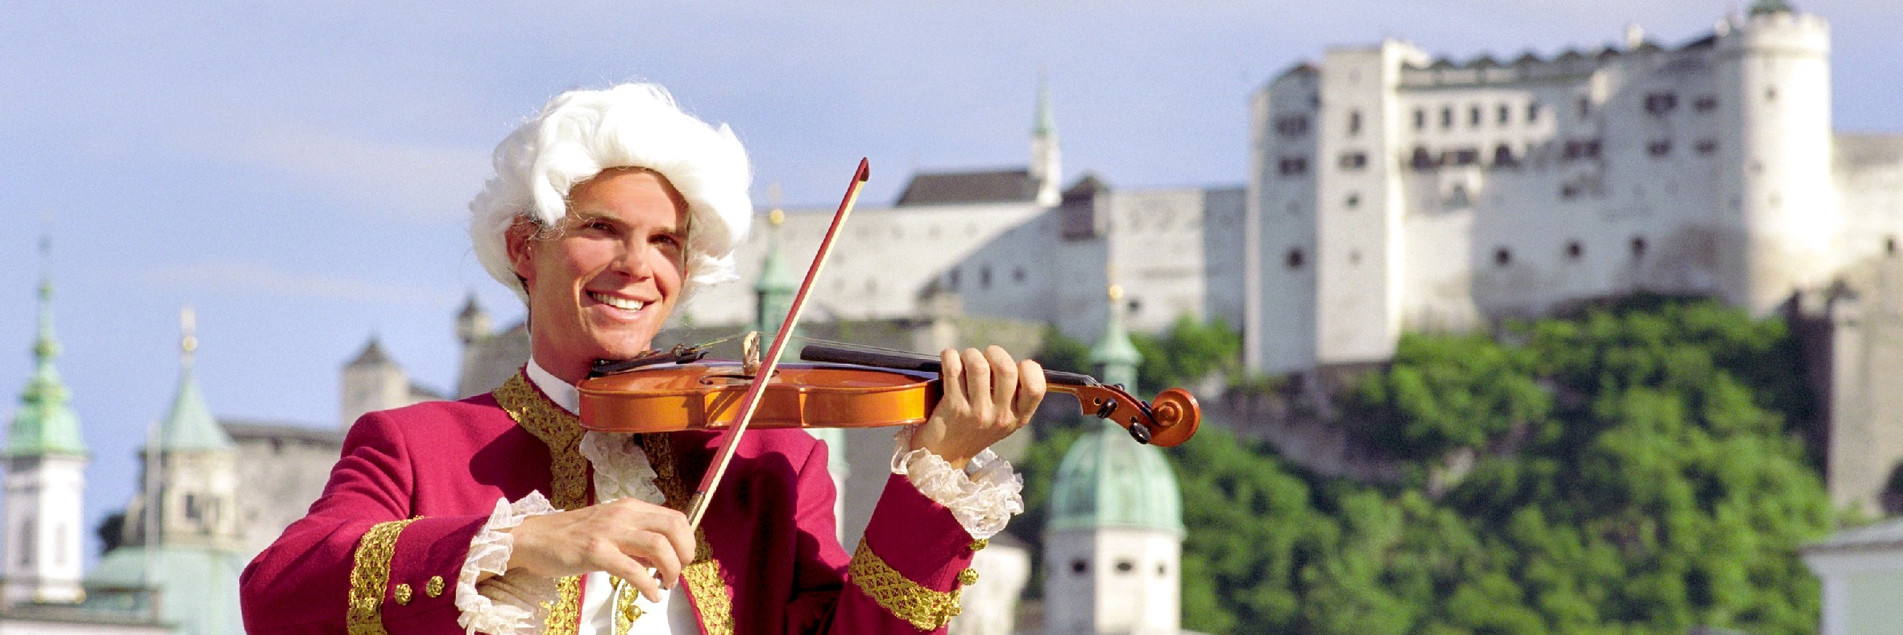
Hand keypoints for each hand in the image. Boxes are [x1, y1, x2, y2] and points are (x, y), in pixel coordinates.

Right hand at [499, 498, 694, 601]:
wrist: (533, 538)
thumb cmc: (571, 537)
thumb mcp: (610, 529)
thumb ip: (636, 540)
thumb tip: (661, 559)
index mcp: (629, 508)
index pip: (675, 518)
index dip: (686, 541)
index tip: (683, 560)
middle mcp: (623, 515)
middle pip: (673, 528)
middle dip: (685, 553)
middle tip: (678, 573)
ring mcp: (609, 532)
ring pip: (659, 546)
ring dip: (671, 569)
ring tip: (666, 584)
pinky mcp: (595, 551)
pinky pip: (633, 569)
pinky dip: (648, 586)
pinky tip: (650, 595)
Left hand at [910, 346, 1047, 469]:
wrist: (944, 455)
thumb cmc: (973, 428)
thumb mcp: (1001, 420)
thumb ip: (1011, 395)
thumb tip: (1006, 359)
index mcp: (1018, 417)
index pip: (1036, 387)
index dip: (1028, 368)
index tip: (1016, 367)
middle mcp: (1000, 417)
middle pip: (1006, 369)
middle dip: (994, 353)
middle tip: (984, 357)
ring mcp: (977, 413)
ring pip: (978, 366)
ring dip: (970, 354)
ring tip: (964, 359)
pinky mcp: (953, 408)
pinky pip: (953, 370)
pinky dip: (950, 357)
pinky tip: (949, 359)